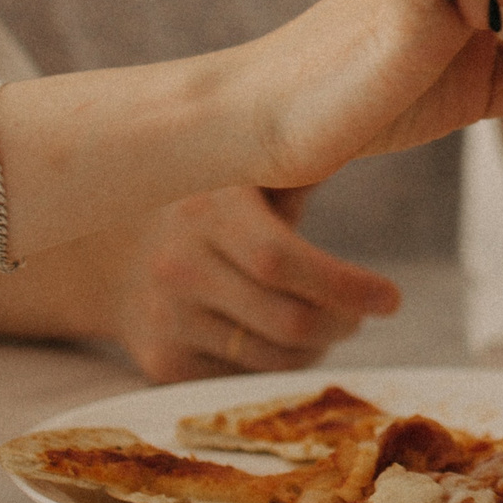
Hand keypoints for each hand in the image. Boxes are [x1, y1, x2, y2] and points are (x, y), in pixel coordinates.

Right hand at [109, 186, 402, 383]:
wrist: (111, 249)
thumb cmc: (213, 205)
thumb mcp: (250, 175)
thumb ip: (304, 165)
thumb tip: (377, 122)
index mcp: (207, 208)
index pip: (280, 260)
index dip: (344, 286)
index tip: (391, 299)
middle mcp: (177, 263)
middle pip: (289, 320)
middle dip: (341, 322)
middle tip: (359, 315)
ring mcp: (163, 317)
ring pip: (274, 359)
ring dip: (314, 349)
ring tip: (320, 322)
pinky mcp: (160, 362)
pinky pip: (245, 380)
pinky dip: (275, 367)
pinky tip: (272, 337)